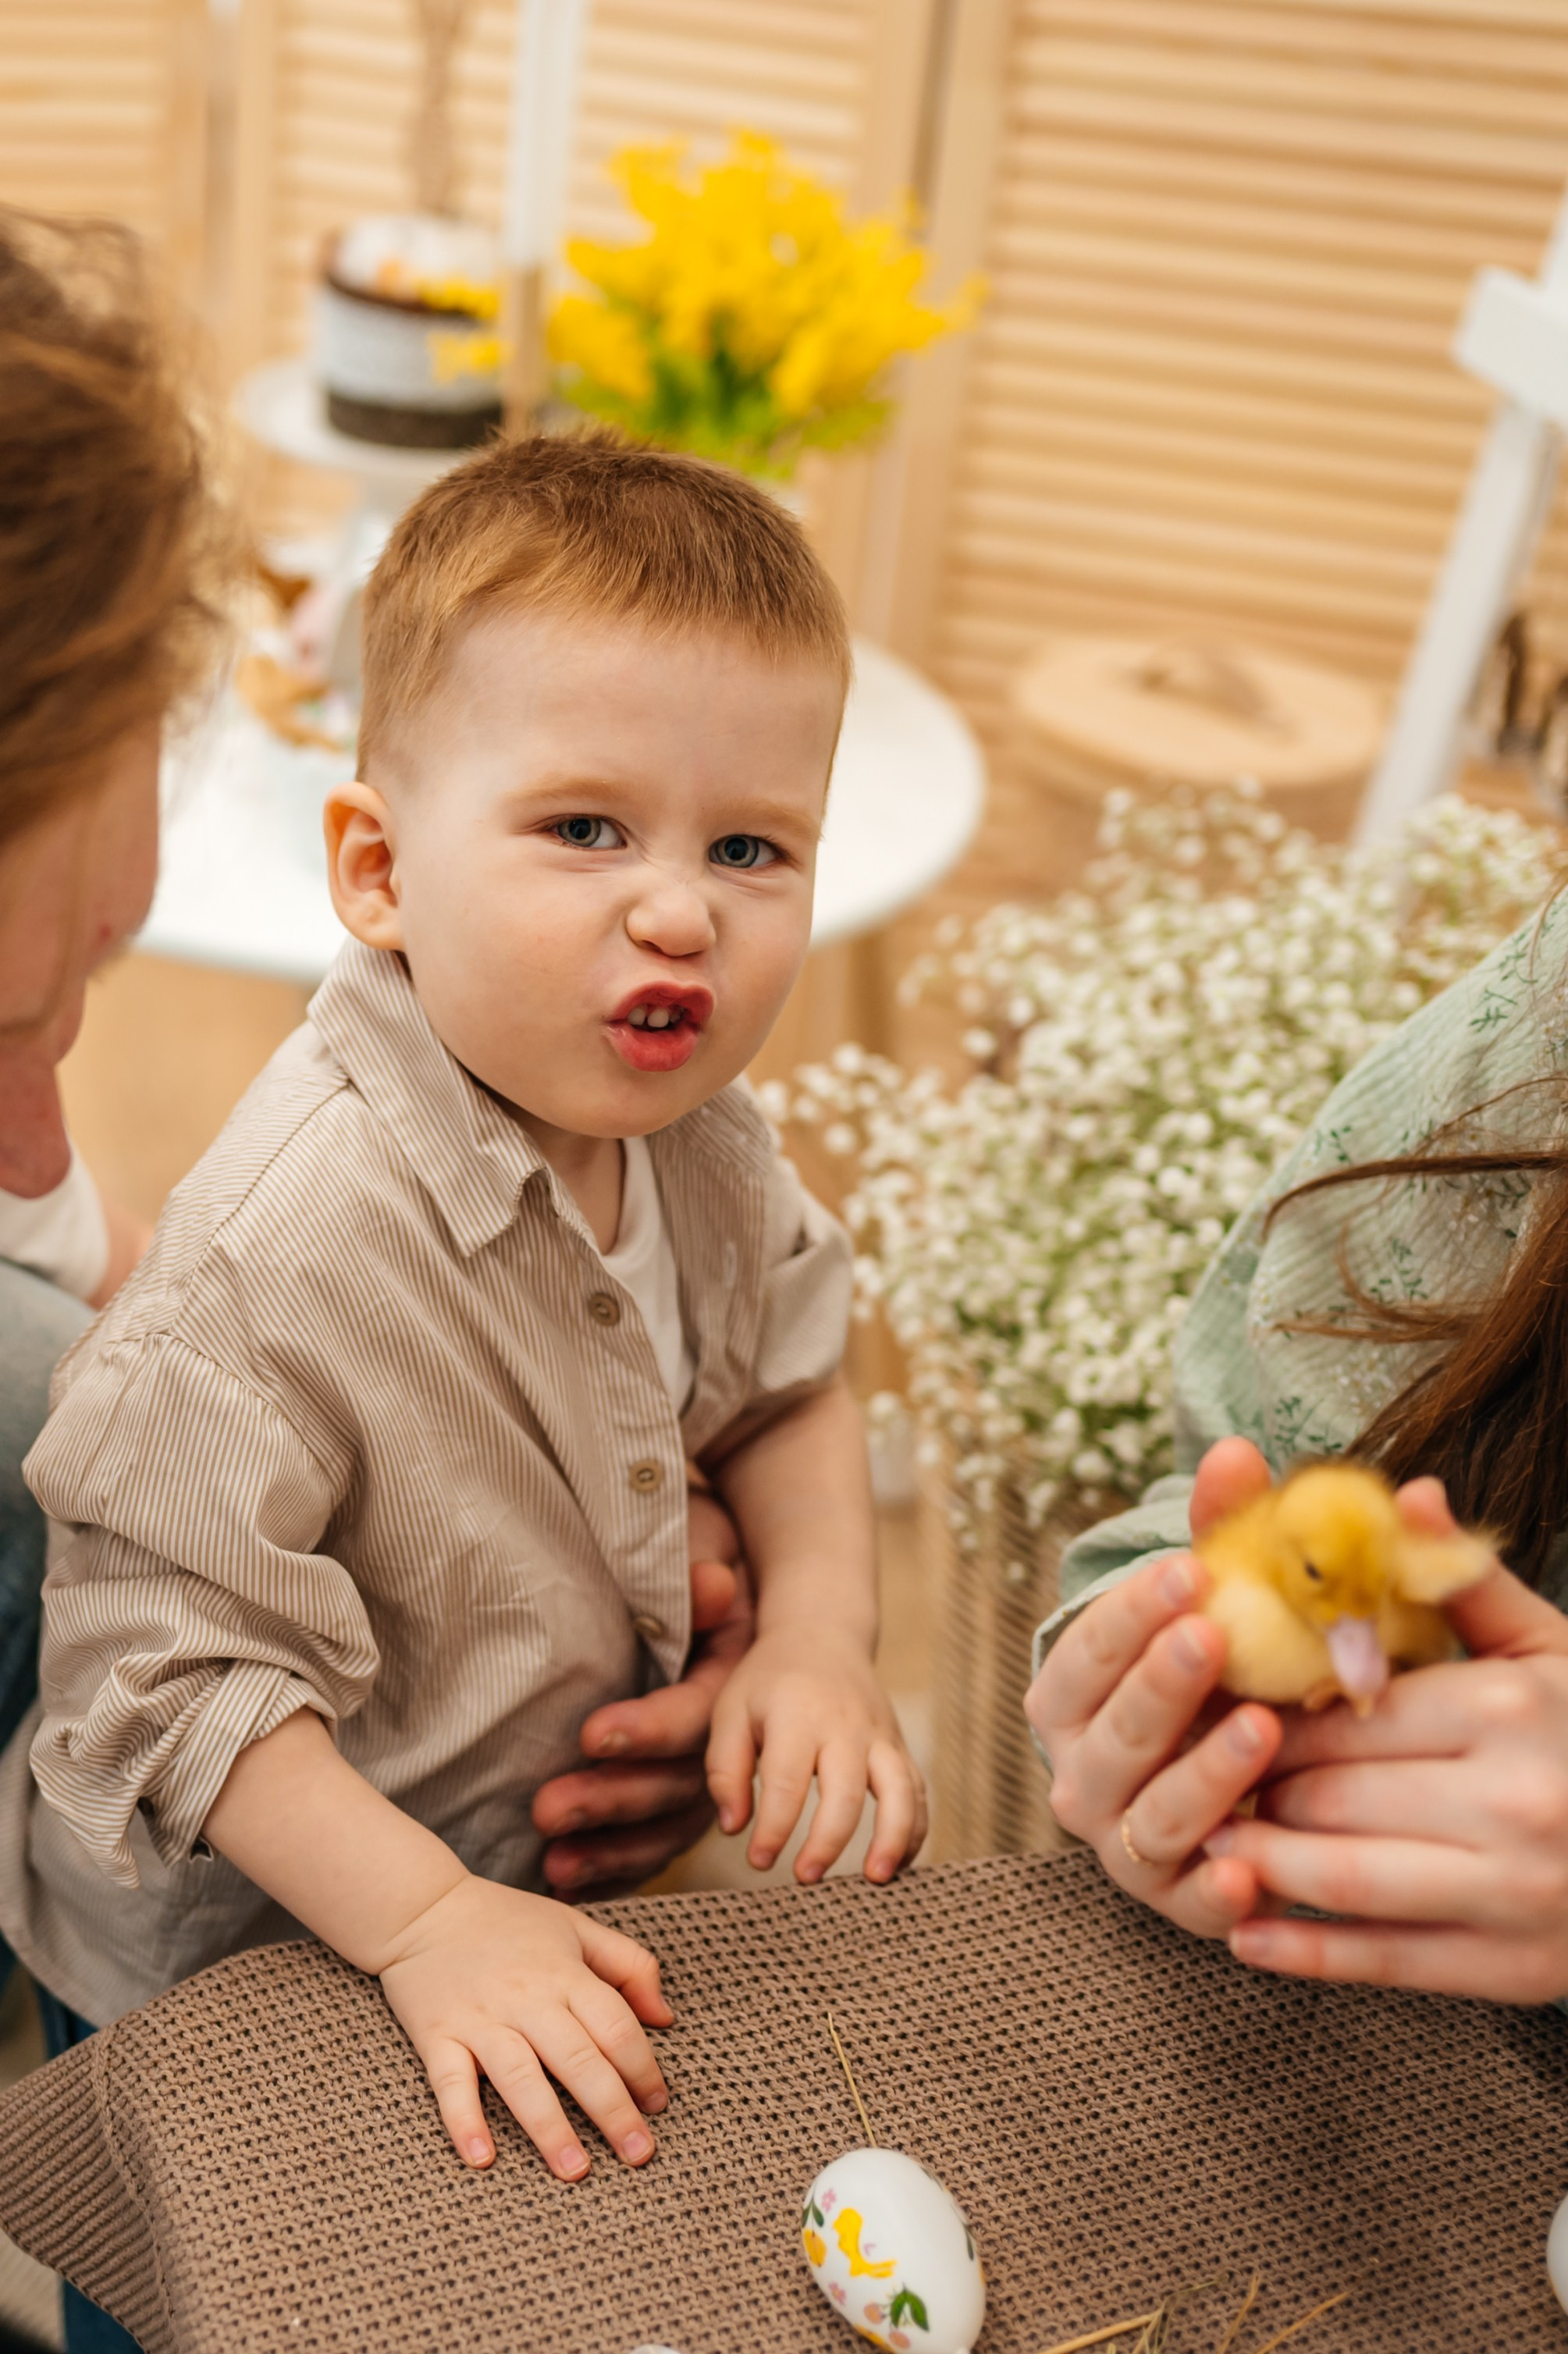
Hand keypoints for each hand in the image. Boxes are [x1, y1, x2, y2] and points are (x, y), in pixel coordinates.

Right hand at [377, 1873, 671, 2175]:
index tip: (658, 2105)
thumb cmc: (509, 1923)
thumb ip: (629, 1965)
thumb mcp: (577, 1928)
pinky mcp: (436, 2036)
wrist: (424, 1909)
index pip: (614, 2024)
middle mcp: (524, 1997)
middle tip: (638, 2155)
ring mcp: (479, 2019)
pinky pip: (450, 2084)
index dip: (642, 2066)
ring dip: (548, 2127)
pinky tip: (483, 2159)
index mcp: (563, 1972)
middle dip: (611, 2110)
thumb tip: (666, 2018)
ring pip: (520, 2077)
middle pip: (576, 2058)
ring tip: (575, 2170)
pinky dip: (464, 2121)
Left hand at [532, 1489, 752, 1900]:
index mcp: (737, 1677)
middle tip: (547, 1809)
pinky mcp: (679, 1795)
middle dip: (613, 1800)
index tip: (589, 1735)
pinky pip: (654, 1842)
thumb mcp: (702, 1546)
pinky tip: (566, 1882)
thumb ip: (697, 1574)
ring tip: (552, 1863)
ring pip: (669, 1826)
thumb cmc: (697, 1553)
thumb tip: (713, 1584)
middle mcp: (733, 1736)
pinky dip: (616, 1868)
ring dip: (612, 1850)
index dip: (648, 1729)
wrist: (714, 1566)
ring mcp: (709, 1774)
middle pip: (681, 1783)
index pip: (697, 1715)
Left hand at [705, 1625, 925, 1884]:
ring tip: (875, 1880)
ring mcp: (879, 1735)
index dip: (774, 1828)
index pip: (787, 1781)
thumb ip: (725, 1769)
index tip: (758, 1861)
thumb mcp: (730, 1710)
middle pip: (846, 1791)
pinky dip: (914, 1830)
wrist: (821, 1633)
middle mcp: (845, 1725)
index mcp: (797, 1715)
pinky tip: (896, 1865)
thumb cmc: (768, 1681)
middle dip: (828, 1841)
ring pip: (900, 1790)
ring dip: (892, 1838)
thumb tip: (735, 1828)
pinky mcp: (898, 1746)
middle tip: (804, 1877)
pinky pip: (918, 1790)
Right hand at [1024, 1436, 1282, 1937]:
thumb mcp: (1221, 1607)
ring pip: (1149, 1817)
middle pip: (1110, 1733)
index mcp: (1069, 1698)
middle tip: (1214, 1636)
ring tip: (1262, 1730)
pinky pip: (1189, 1905)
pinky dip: (1215, 1894)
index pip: (1085, 1651)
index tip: (1192, 1569)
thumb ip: (1223, 1532)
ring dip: (1203, 1776)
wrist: (1242, 1779)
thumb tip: (1235, 1448)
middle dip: (1159, 1685)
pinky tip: (1253, 1874)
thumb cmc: (1223, 1678)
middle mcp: (1079, 1773)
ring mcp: (1123, 1843)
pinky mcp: (1175, 1902)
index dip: (1132, 1612)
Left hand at [1212, 1477, 1567, 2001]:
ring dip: (1259, 1862)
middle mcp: (1512, 1801)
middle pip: (1332, 1793)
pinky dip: (1305, 1951)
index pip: (1347, 1712)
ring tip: (1208, 1841)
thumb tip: (1407, 1493)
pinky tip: (1246, 1935)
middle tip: (1195, 1775)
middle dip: (1253, 1785)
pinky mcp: (1513, 1970)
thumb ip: (1467, 1581)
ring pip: (1343, 1876)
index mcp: (1507, 1709)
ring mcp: (1514, 1893)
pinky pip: (1386, 1960)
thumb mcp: (1549, 1648)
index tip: (1216, 1711)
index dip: (1267, 1715)